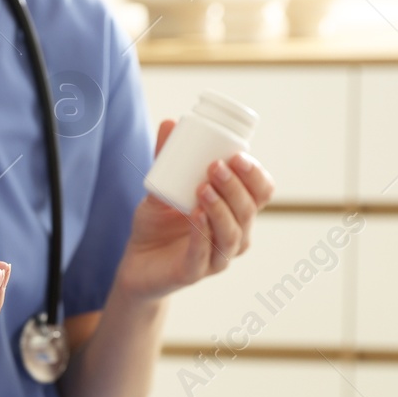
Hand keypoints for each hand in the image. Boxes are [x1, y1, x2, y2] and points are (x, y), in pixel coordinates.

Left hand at [119, 120, 274, 299]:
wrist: (136, 263)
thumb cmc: (157, 225)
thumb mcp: (161, 188)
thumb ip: (166, 160)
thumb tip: (169, 123)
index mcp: (235, 212)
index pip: (261, 193)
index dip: (256, 175)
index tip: (236, 156)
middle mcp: (233, 236)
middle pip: (249, 211)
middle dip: (236, 187)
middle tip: (216, 167)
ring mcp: (216, 258)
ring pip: (232, 234)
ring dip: (221, 208)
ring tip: (203, 188)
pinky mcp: (194, 273)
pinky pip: (204, 255)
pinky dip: (202, 234)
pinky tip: (195, 215)